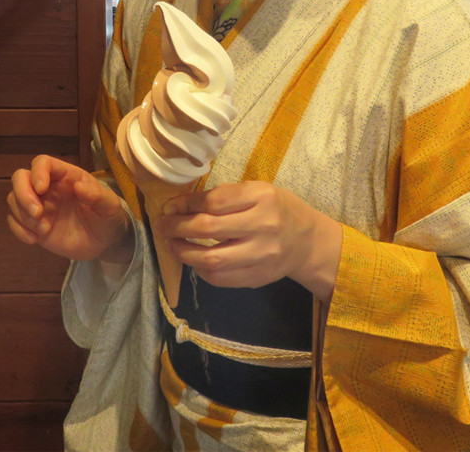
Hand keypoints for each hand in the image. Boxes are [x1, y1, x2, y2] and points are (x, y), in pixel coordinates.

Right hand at [7, 155, 133, 262]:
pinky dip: (19, 230)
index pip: (42, 163)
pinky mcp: (33, 225)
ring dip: (23, 215)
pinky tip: (35, 240)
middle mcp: (48, 188)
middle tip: (37, 213)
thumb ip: (98, 195)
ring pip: (14, 199)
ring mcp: (39, 206)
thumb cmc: (107, 217)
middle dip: (23, 194)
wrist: (104, 243)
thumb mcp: (110, 206)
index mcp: (66, 176)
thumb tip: (79, 187)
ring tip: (44, 230)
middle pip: (20, 177)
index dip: (38, 172)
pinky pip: (14, 222)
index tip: (42, 189)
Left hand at [156, 181, 341, 300]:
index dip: (185, 205)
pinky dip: (201, 270)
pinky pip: (220, 278)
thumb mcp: (256, 191)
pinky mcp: (258, 277)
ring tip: (171, 244)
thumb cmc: (276, 209)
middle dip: (177, 228)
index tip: (169, 207)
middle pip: (209, 229)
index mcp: (262, 197)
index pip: (213, 202)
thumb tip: (179, 207)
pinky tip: (193, 260)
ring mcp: (261, 255)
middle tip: (162, 226)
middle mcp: (264, 226)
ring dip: (184, 252)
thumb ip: (223, 196)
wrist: (307, 242)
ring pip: (212, 259)